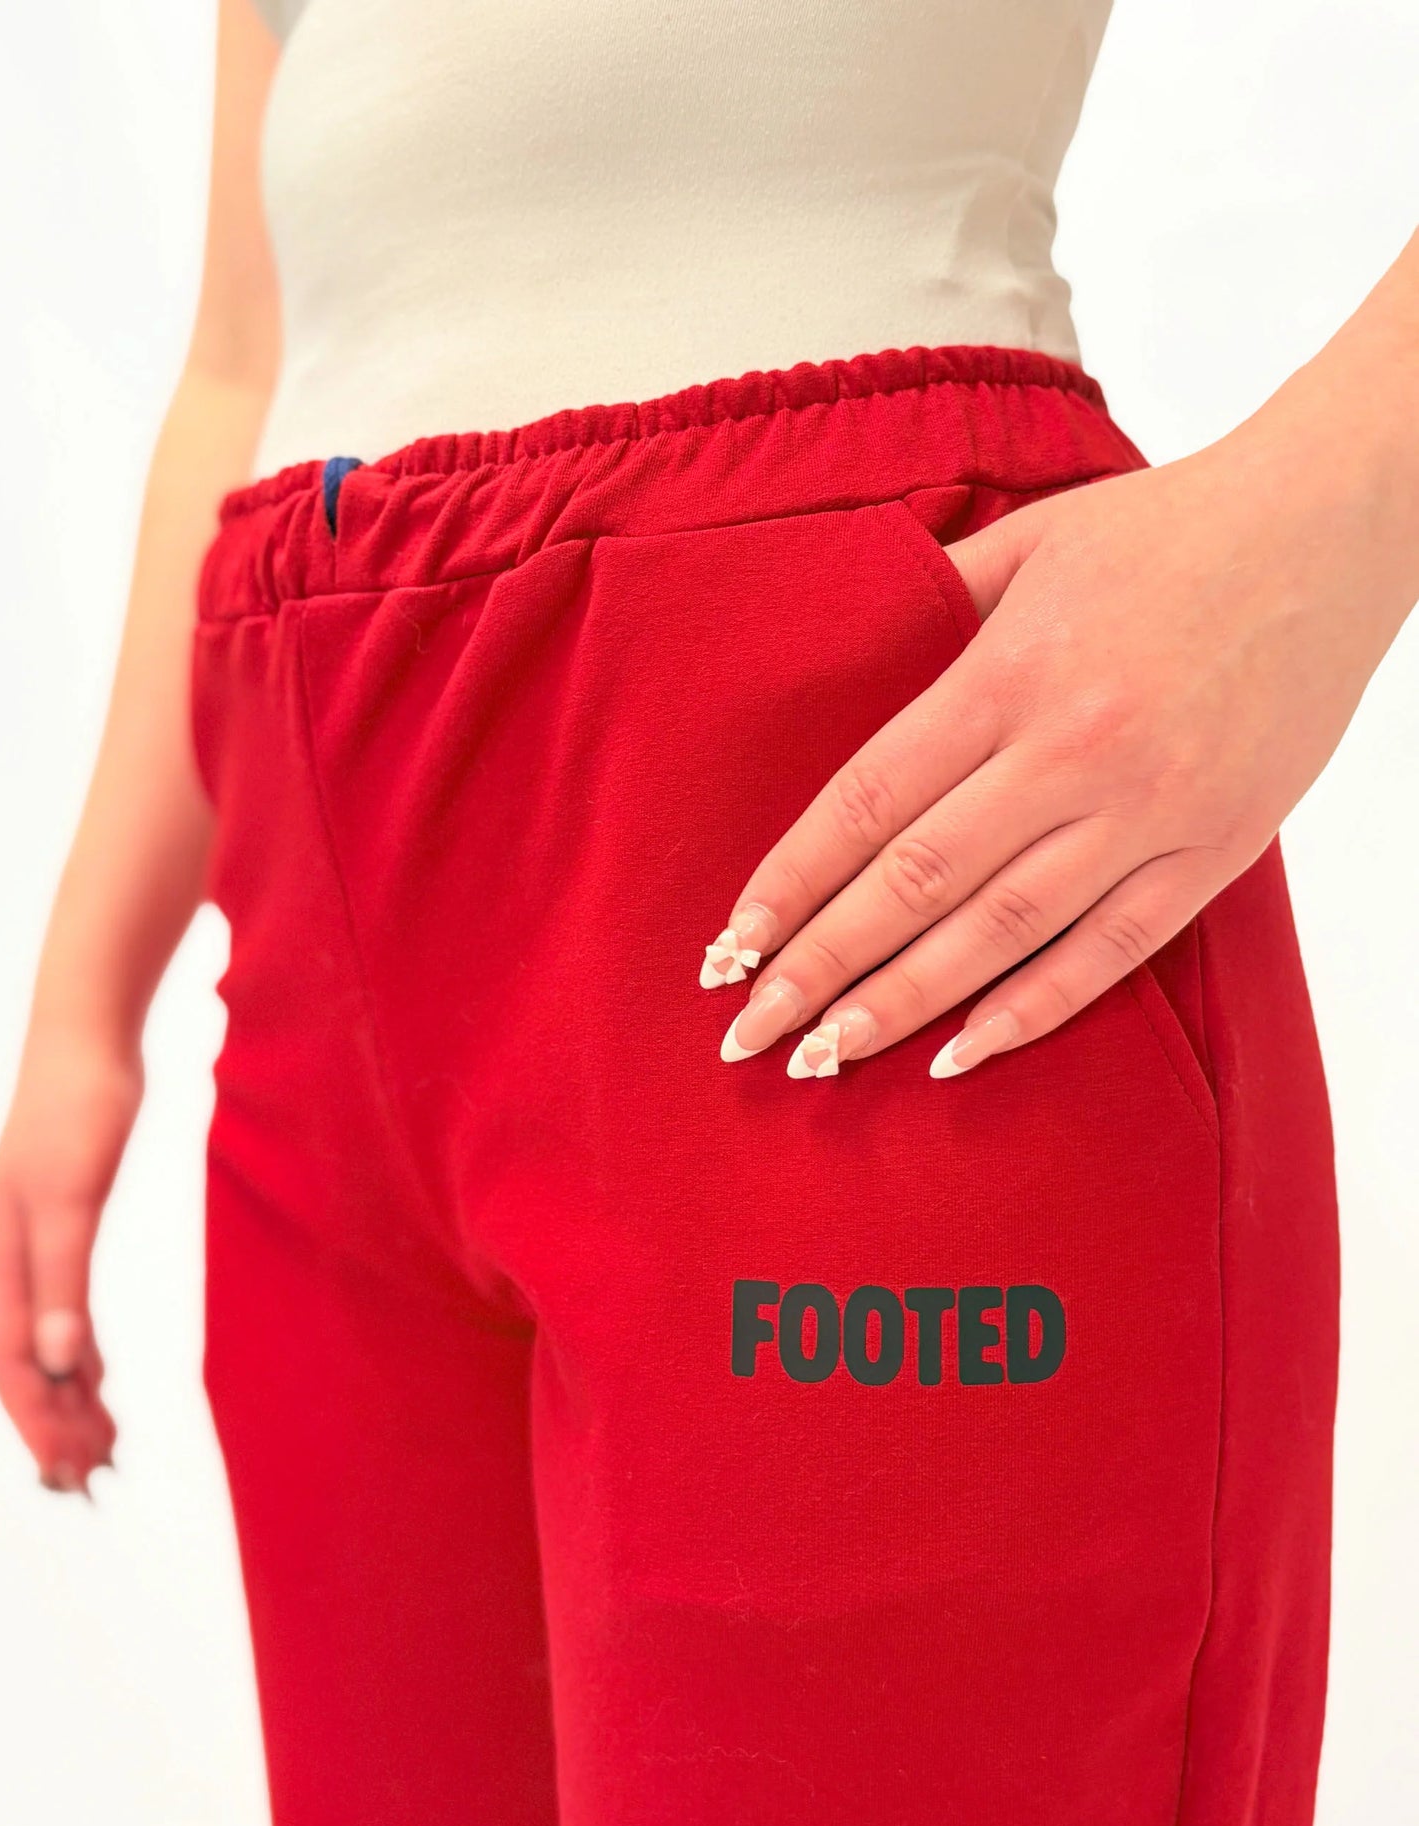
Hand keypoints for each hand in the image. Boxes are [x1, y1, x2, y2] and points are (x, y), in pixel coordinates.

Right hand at [0, 1026, 139, 1491]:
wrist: (87, 1041)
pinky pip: (63, 1313)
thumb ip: (62, 1279)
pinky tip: (101, 1383)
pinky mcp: (59, 1231)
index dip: (39, 1419)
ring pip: (45, 1342)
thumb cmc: (76, 1111)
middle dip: (55, 1422)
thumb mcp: (71, 1197)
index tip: (70, 1468)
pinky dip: (81, 1354)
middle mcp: (5, 1263)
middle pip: (27, 1362)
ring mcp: (30, 1248)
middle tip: (96, 1476)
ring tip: (103, 1446)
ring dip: (71, 1395)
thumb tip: (60, 1361)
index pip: (14, 1362)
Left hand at [702, 414, 1410, 1079]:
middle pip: (915, 884)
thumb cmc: (1174, 526)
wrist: (1336, 527)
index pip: (867, 801)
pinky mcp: (1213, 850)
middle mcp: (1071, 751)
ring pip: (1000, 935)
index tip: (730, 945)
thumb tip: (849, 645)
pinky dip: (1032, 1011)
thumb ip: (936, 598)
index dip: (791, 883)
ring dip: (902, 1006)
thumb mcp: (1034, 538)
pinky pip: (1110, 952)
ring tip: (828, 1058)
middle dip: (820, 968)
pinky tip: (961, 1055)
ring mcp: (1147, 811)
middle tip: (750, 1035)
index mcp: (1010, 673)